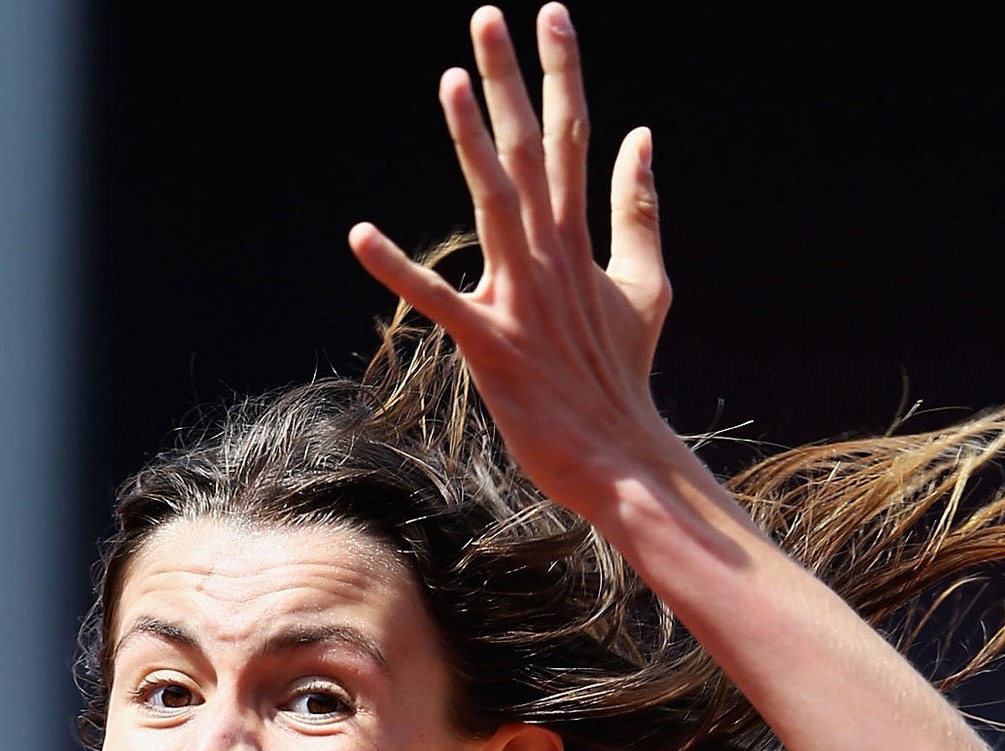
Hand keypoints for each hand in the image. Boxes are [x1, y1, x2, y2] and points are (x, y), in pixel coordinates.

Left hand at [349, 4, 675, 517]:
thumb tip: (641, 136)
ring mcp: (521, 295)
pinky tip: (358, 234)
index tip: (549, 12)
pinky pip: (436, 298)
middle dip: (510, 80)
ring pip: (493, 202)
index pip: (572, 134)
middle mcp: (552, 253)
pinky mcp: (490, 343)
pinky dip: (397, 268)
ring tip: (450, 79)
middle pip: (530, 149)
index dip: (561, 71)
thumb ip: (640, 209)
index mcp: (580, 236)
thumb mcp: (646, 284)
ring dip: (471, 141)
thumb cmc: (621, 374)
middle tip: (486, 15)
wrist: (620, 454)